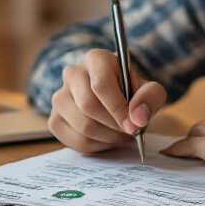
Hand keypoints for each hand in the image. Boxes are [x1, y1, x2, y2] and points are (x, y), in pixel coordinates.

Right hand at [47, 49, 167, 153]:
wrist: (114, 99)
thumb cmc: (131, 92)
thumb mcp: (149, 89)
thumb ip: (150, 98)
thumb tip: (137, 118)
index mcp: (96, 59)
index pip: (101, 85)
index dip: (118, 109)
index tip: (134, 126)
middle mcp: (72, 73)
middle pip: (88, 106)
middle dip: (114, 125)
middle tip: (129, 131)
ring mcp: (59, 97)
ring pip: (82, 126)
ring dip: (108, 138)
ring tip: (120, 134)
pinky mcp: (54, 119)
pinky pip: (75, 141)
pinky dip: (96, 147)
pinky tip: (106, 138)